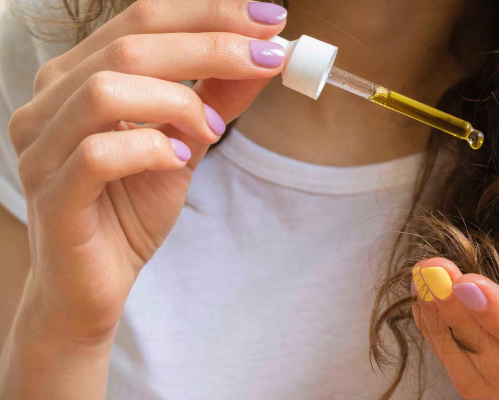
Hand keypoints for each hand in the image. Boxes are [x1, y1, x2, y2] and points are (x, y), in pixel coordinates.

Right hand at [6, 0, 285, 342]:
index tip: (271, 19)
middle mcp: (49, 101)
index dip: (209, 13)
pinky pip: (98, 155)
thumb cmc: (131, 207)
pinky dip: (149, 150)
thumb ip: (217, 98)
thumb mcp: (185, 141)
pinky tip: (176, 160)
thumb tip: (264, 56)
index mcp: (77, 76)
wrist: (95, 283)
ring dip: (177, 101)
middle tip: (268, 58)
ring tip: (211, 130)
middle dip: (211, 44)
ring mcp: (41, 148)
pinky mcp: (51, 195)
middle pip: (130, 45)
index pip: (143, 20)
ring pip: (106, 90)